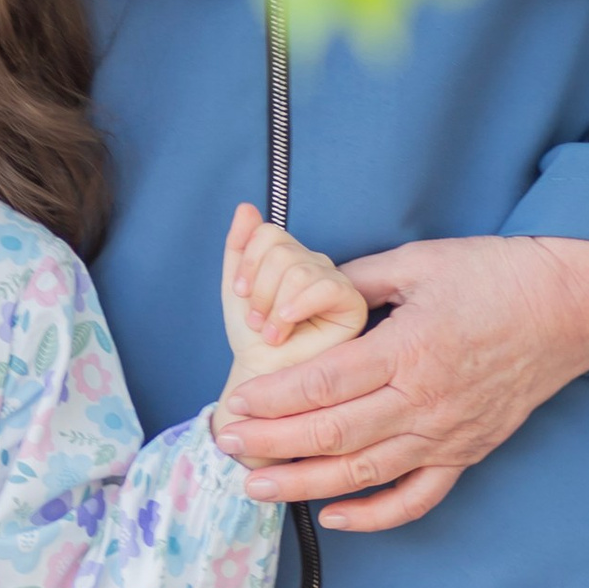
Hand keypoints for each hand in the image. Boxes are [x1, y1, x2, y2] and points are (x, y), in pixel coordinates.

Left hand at [212, 233, 588, 532]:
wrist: (571, 304)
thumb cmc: (494, 274)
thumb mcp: (418, 262)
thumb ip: (355, 282)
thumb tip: (296, 301)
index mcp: (409, 348)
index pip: (322, 385)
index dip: (271, 402)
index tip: (233, 406)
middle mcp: (425, 400)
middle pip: (332, 435)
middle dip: (271, 445)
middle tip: (226, 446)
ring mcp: (447, 434)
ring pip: (364, 474)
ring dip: (304, 485)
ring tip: (257, 487)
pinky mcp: (467, 452)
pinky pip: (416, 497)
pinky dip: (373, 515)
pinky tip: (331, 517)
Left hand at [218, 201, 369, 390]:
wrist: (263, 380)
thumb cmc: (254, 341)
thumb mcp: (236, 290)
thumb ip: (239, 248)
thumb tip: (245, 207)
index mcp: (292, 259)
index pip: (269, 233)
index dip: (248, 263)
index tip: (241, 296)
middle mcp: (316, 267)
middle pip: (281, 249)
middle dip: (260, 290)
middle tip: (258, 322)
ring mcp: (335, 284)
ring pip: (299, 267)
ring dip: (274, 305)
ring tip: (272, 333)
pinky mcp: (352, 307)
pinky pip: (327, 285)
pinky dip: (297, 305)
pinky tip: (286, 328)